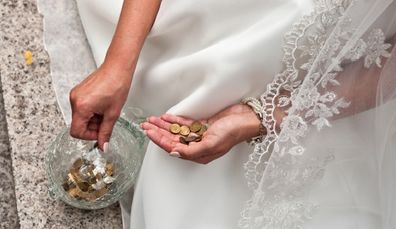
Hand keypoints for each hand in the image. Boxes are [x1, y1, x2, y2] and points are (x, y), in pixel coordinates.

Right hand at [69, 63, 131, 148]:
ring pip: (81, 116)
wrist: (117, 68)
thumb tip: (102, 145)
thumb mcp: (113, 114)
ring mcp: (75, 95)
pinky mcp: (78, 91)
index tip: (100, 134)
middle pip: (78, 124)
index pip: (76, 132)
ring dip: (93, 119)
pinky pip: (82, 107)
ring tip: (106, 111)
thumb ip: (106, 132)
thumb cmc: (117, 86)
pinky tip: (102, 105)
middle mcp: (74, 100)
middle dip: (93, 127)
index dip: (89, 136)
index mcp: (81, 106)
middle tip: (106, 121)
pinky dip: (91, 111)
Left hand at [141, 104, 262, 163]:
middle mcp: (198, 145)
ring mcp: (200, 134)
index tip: (149, 132)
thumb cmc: (233, 132)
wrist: (247, 119)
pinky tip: (166, 117)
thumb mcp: (211, 144)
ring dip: (164, 126)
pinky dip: (175, 120)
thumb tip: (173, 152)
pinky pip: (186, 124)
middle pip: (172, 139)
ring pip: (177, 131)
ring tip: (152, 120)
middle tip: (146, 125)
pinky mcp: (203, 125)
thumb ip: (191, 150)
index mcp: (199, 154)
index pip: (173, 147)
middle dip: (158, 132)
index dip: (159, 140)